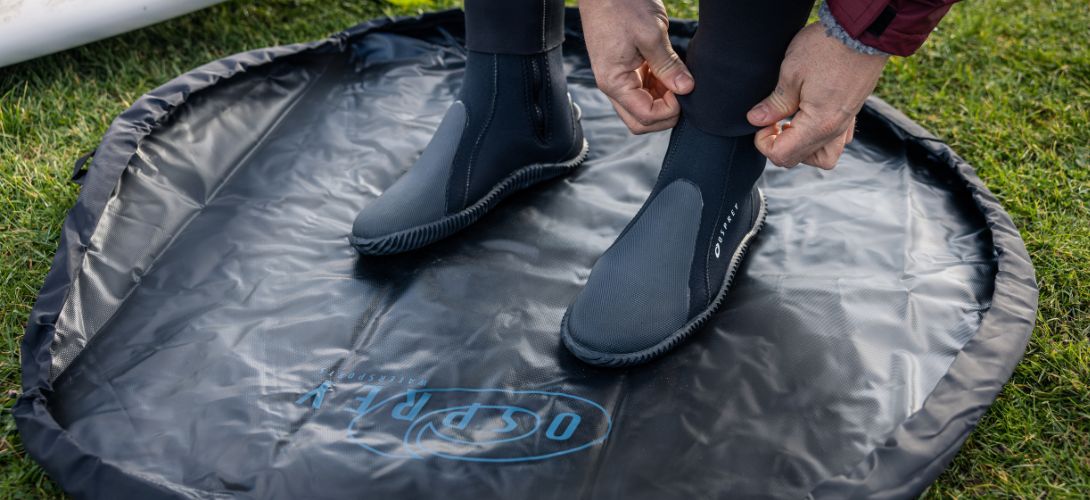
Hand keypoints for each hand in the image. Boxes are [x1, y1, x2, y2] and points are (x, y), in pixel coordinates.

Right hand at [580, 0, 693, 133]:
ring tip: (676, 77)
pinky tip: (668, 70)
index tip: (684, 90)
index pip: (644, 117)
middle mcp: (612, 85)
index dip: (669, 110)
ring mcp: (616, 78)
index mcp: (614, 82)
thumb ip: (669, 66)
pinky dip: (657, 87)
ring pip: (641, 106)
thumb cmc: (622, 4)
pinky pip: (640, 90)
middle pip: (640, 120)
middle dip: (665, 113)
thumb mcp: (651, 34)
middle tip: (682, 90)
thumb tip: (686, 89)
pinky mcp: (622, 68)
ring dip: (662, 100)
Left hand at [747, 23, 888, 168]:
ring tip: (791, 124)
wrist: (862, 31)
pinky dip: (818, 137)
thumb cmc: (827, 47)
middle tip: (772, 121)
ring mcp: (846, 123)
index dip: (764, 143)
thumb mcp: (792, 72)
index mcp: (819, 125)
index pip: (783, 155)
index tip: (761, 123)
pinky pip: (835, 140)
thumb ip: (774, 103)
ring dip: (801, 148)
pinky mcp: (851, 113)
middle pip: (800, 159)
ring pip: (822, 157)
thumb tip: (756, 120)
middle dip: (779, 145)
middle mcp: (835, 130)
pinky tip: (808, 117)